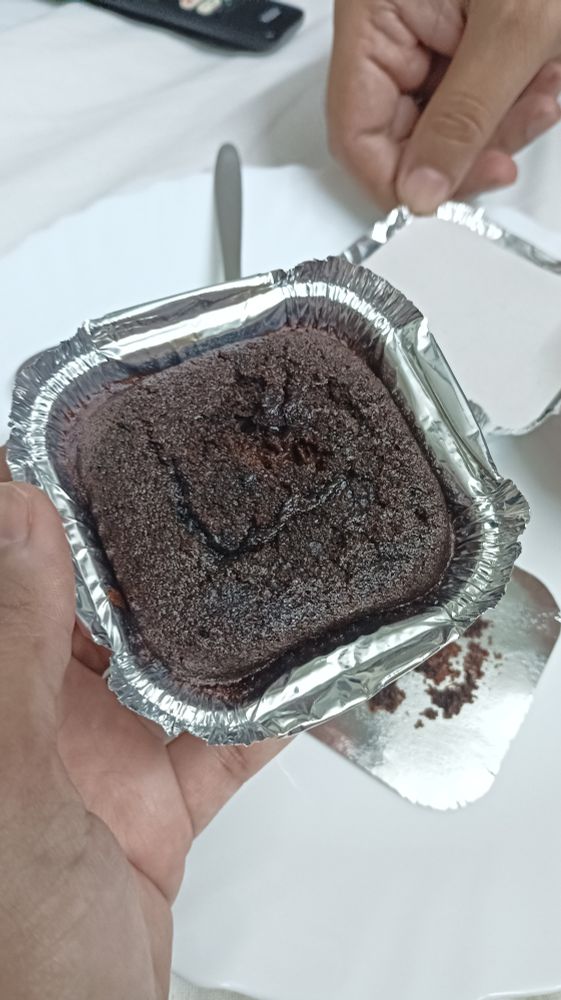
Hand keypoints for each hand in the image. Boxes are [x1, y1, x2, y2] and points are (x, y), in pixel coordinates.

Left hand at [0, 460, 281, 998]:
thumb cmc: (16, 949)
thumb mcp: (11, 784)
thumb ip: (12, 651)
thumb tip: (14, 515)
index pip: (5, 574)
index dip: (24, 504)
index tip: (72, 437)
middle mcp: (30, 719)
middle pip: (80, 606)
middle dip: (129, 544)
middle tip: (185, 473)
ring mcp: (94, 760)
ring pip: (159, 661)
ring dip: (208, 616)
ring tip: (252, 547)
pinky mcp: (155, 804)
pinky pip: (221, 740)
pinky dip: (269, 709)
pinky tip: (310, 668)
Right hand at [328, 0, 560, 211]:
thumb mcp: (515, 28)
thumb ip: (464, 119)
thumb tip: (421, 190)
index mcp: (375, 8)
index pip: (355, 129)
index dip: (396, 178)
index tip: (441, 200)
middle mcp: (392, 18)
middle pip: (402, 130)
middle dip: (465, 146)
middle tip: (511, 146)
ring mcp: (427, 23)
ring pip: (443, 119)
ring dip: (499, 122)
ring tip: (544, 90)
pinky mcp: (461, 26)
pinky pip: (471, 92)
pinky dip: (512, 97)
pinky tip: (543, 77)